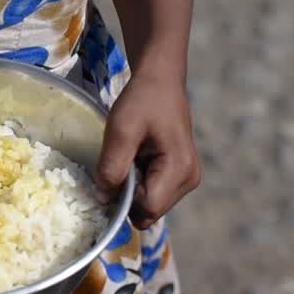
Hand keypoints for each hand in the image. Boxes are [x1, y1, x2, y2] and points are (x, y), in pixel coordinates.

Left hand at [96, 72, 200, 229]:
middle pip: (149, 211)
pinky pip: (153, 194)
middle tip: (117, 167)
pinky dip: (138, 185)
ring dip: (132, 190)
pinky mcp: (180, 176)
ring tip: (128, 160)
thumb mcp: (120, 131)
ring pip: (150, 206)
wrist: (160, 82)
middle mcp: (189, 180)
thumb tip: (103, 199)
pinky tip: (134, 162)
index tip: (107, 181)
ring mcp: (187, 179)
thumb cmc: (142, 102)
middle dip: (127, 197)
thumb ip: (112, 167)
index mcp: (179, 169)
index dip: (122, 202)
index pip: (147, 208)